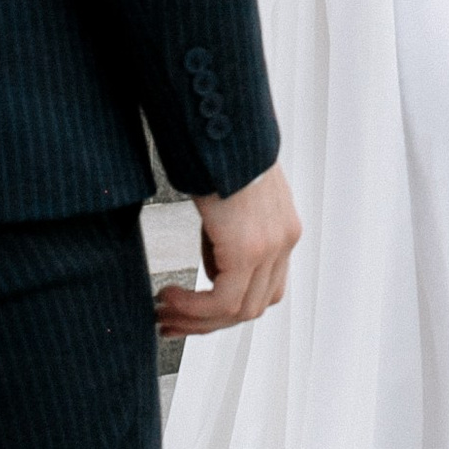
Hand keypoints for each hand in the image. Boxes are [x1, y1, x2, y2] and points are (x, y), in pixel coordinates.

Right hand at [155, 162, 300, 338]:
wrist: (221, 125)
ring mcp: (270, 247)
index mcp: (283, 230)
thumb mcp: (232, 199)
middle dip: (208, 322)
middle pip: (253, 307)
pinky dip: (193, 308)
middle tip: (173, 323)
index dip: (229, 308)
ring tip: (164, 313)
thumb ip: (230, 236)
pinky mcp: (249, 249)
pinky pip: (222, 301)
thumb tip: (213, 269)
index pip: (264, 289)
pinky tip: (169, 297)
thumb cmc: (219, 151)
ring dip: (196, 320)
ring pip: (238, 311)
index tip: (195, 311)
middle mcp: (284, 241)